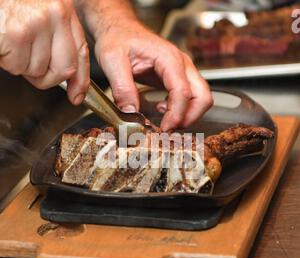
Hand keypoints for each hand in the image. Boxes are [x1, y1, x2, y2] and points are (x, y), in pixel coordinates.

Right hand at [0, 0, 89, 104]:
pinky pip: (18, 67)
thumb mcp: (43, 16)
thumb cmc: (11, 5)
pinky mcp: (18, 34)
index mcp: (65, 9)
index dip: (81, 80)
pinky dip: (7, 61)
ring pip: (38, 71)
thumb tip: (71, 78)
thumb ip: (59, 42)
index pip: (81, 52)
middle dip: (46, 77)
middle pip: (64, 69)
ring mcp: (38, 23)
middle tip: (29, 64)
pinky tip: (4, 43)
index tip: (77, 95)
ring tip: (13, 44)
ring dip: (22, 65)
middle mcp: (56, 14)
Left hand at [94, 21, 212, 130]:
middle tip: (168, 129)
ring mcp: (182, 71)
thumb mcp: (112, 60)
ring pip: (200, 98)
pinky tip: (163, 108)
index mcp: (168, 58)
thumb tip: (131, 113)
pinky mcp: (177, 77)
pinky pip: (190, 97)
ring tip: (165, 121)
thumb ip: (122, 87)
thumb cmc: (118, 38)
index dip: (176, 114)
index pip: (182, 91)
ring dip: (187, 115)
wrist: (119, 29)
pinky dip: (182, 109)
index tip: (163, 128)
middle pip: (202, 97)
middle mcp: (181, 64)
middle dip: (189, 118)